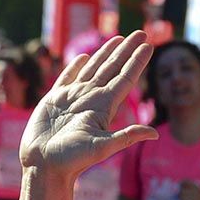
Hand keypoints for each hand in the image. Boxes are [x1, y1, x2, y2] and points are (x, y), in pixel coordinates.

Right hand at [19, 32, 157, 179]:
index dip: (136, 62)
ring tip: (118, 39)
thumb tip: (155, 133)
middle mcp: (91, 99)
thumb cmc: (71, 159)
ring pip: (93, 69)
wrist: (43, 166)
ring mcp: (73, 98)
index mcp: (104, 106)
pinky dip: (75, 67)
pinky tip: (84, 57)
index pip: (125, 78)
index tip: (149, 45)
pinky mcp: (54, 100)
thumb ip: (127, 137)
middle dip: (127, 50)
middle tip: (141, 33)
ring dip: (106, 54)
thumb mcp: (103, 147)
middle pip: (113, 68)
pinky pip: (67, 78)